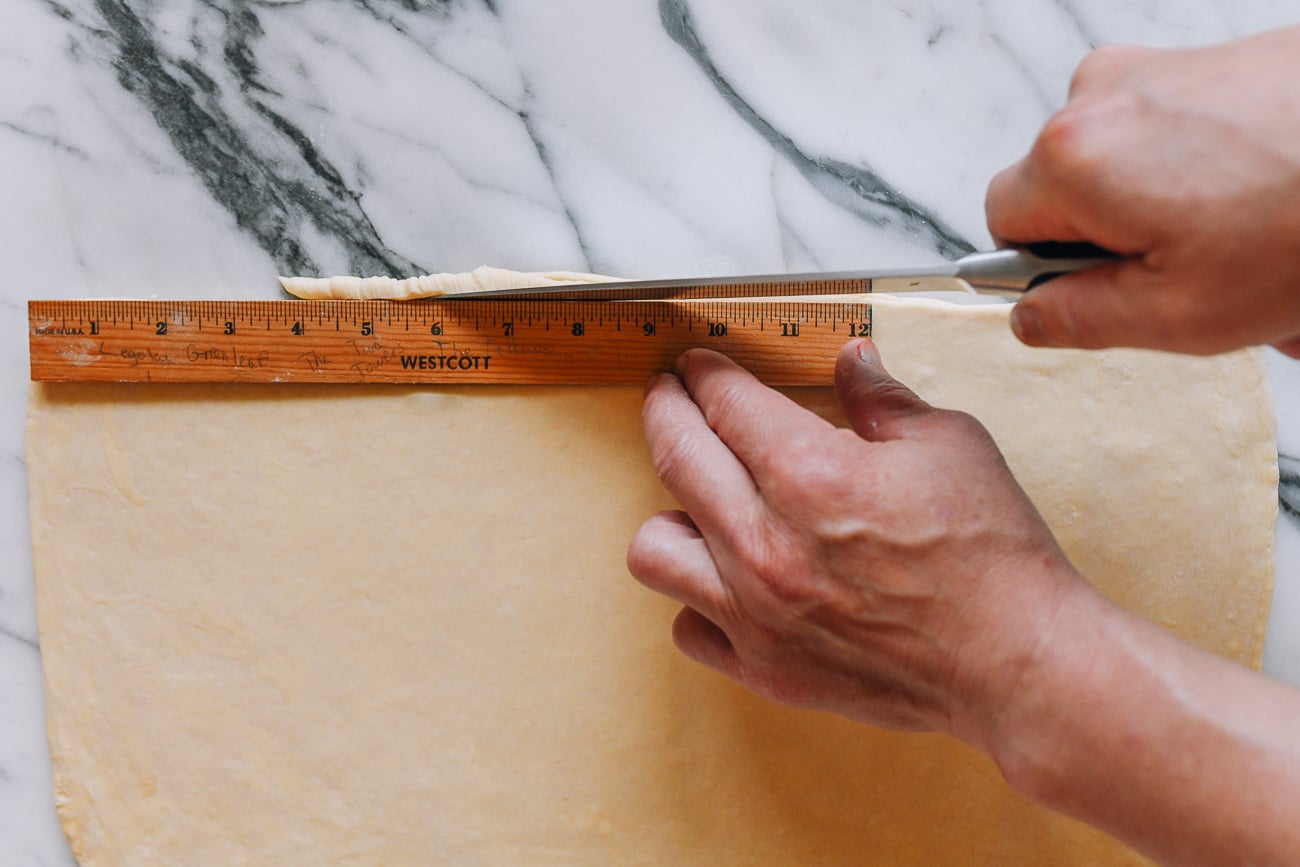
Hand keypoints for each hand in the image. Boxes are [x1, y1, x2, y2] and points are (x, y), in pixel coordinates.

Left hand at [627, 342, 1082, 752]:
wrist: (1016, 663)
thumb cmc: (991, 556)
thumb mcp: (948, 444)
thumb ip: (881, 399)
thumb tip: (851, 360)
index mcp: (809, 475)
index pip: (725, 403)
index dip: (703, 373)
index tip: (696, 365)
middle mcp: (765, 544)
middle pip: (673, 454)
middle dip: (664, 408)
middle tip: (669, 395)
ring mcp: (756, 613)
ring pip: (653, 548)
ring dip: (671, 512)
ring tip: (699, 501)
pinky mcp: (764, 668)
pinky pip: (688, 626)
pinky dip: (699, 599)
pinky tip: (729, 580)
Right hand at [986, 27, 1299, 356]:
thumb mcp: (1179, 314)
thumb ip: (1076, 320)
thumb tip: (1027, 316)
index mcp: (1074, 158)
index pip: (1004, 222)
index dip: (1047, 267)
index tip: (1106, 287)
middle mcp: (1102, 95)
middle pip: (1065, 188)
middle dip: (1115, 238)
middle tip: (1192, 273)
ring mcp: (1157, 68)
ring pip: (1120, 162)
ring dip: (1164, 210)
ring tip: (1241, 239)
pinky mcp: (1206, 60)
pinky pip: (1171, 131)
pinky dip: (1204, 173)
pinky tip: (1259, 199)